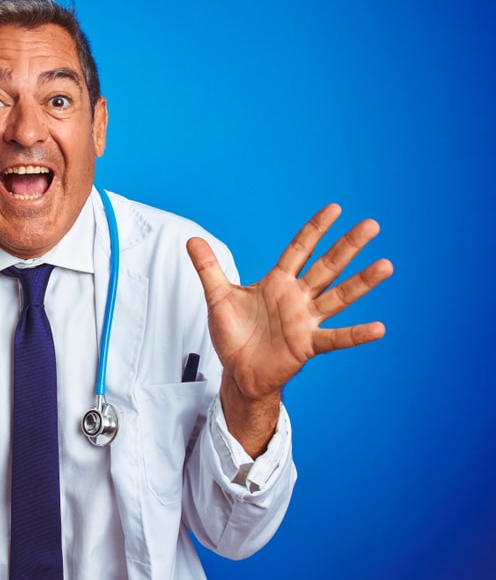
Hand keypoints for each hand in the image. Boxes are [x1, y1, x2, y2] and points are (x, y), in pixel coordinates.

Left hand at [186, 204, 392, 453]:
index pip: (300, 249)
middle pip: (327, 266)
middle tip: (372, 225)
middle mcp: (297, 297)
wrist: (238, 371)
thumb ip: (208, 268)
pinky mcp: (307, 344)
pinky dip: (356, 334)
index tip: (335, 208)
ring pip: (339, 296)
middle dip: (348, 246)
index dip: (315, 229)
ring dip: (362, 282)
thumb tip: (191, 239)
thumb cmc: (234, 334)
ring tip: (386, 265)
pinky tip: (378, 328)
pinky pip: (336, 337)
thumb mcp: (218, 296)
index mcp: (277, 282)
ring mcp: (306, 320)